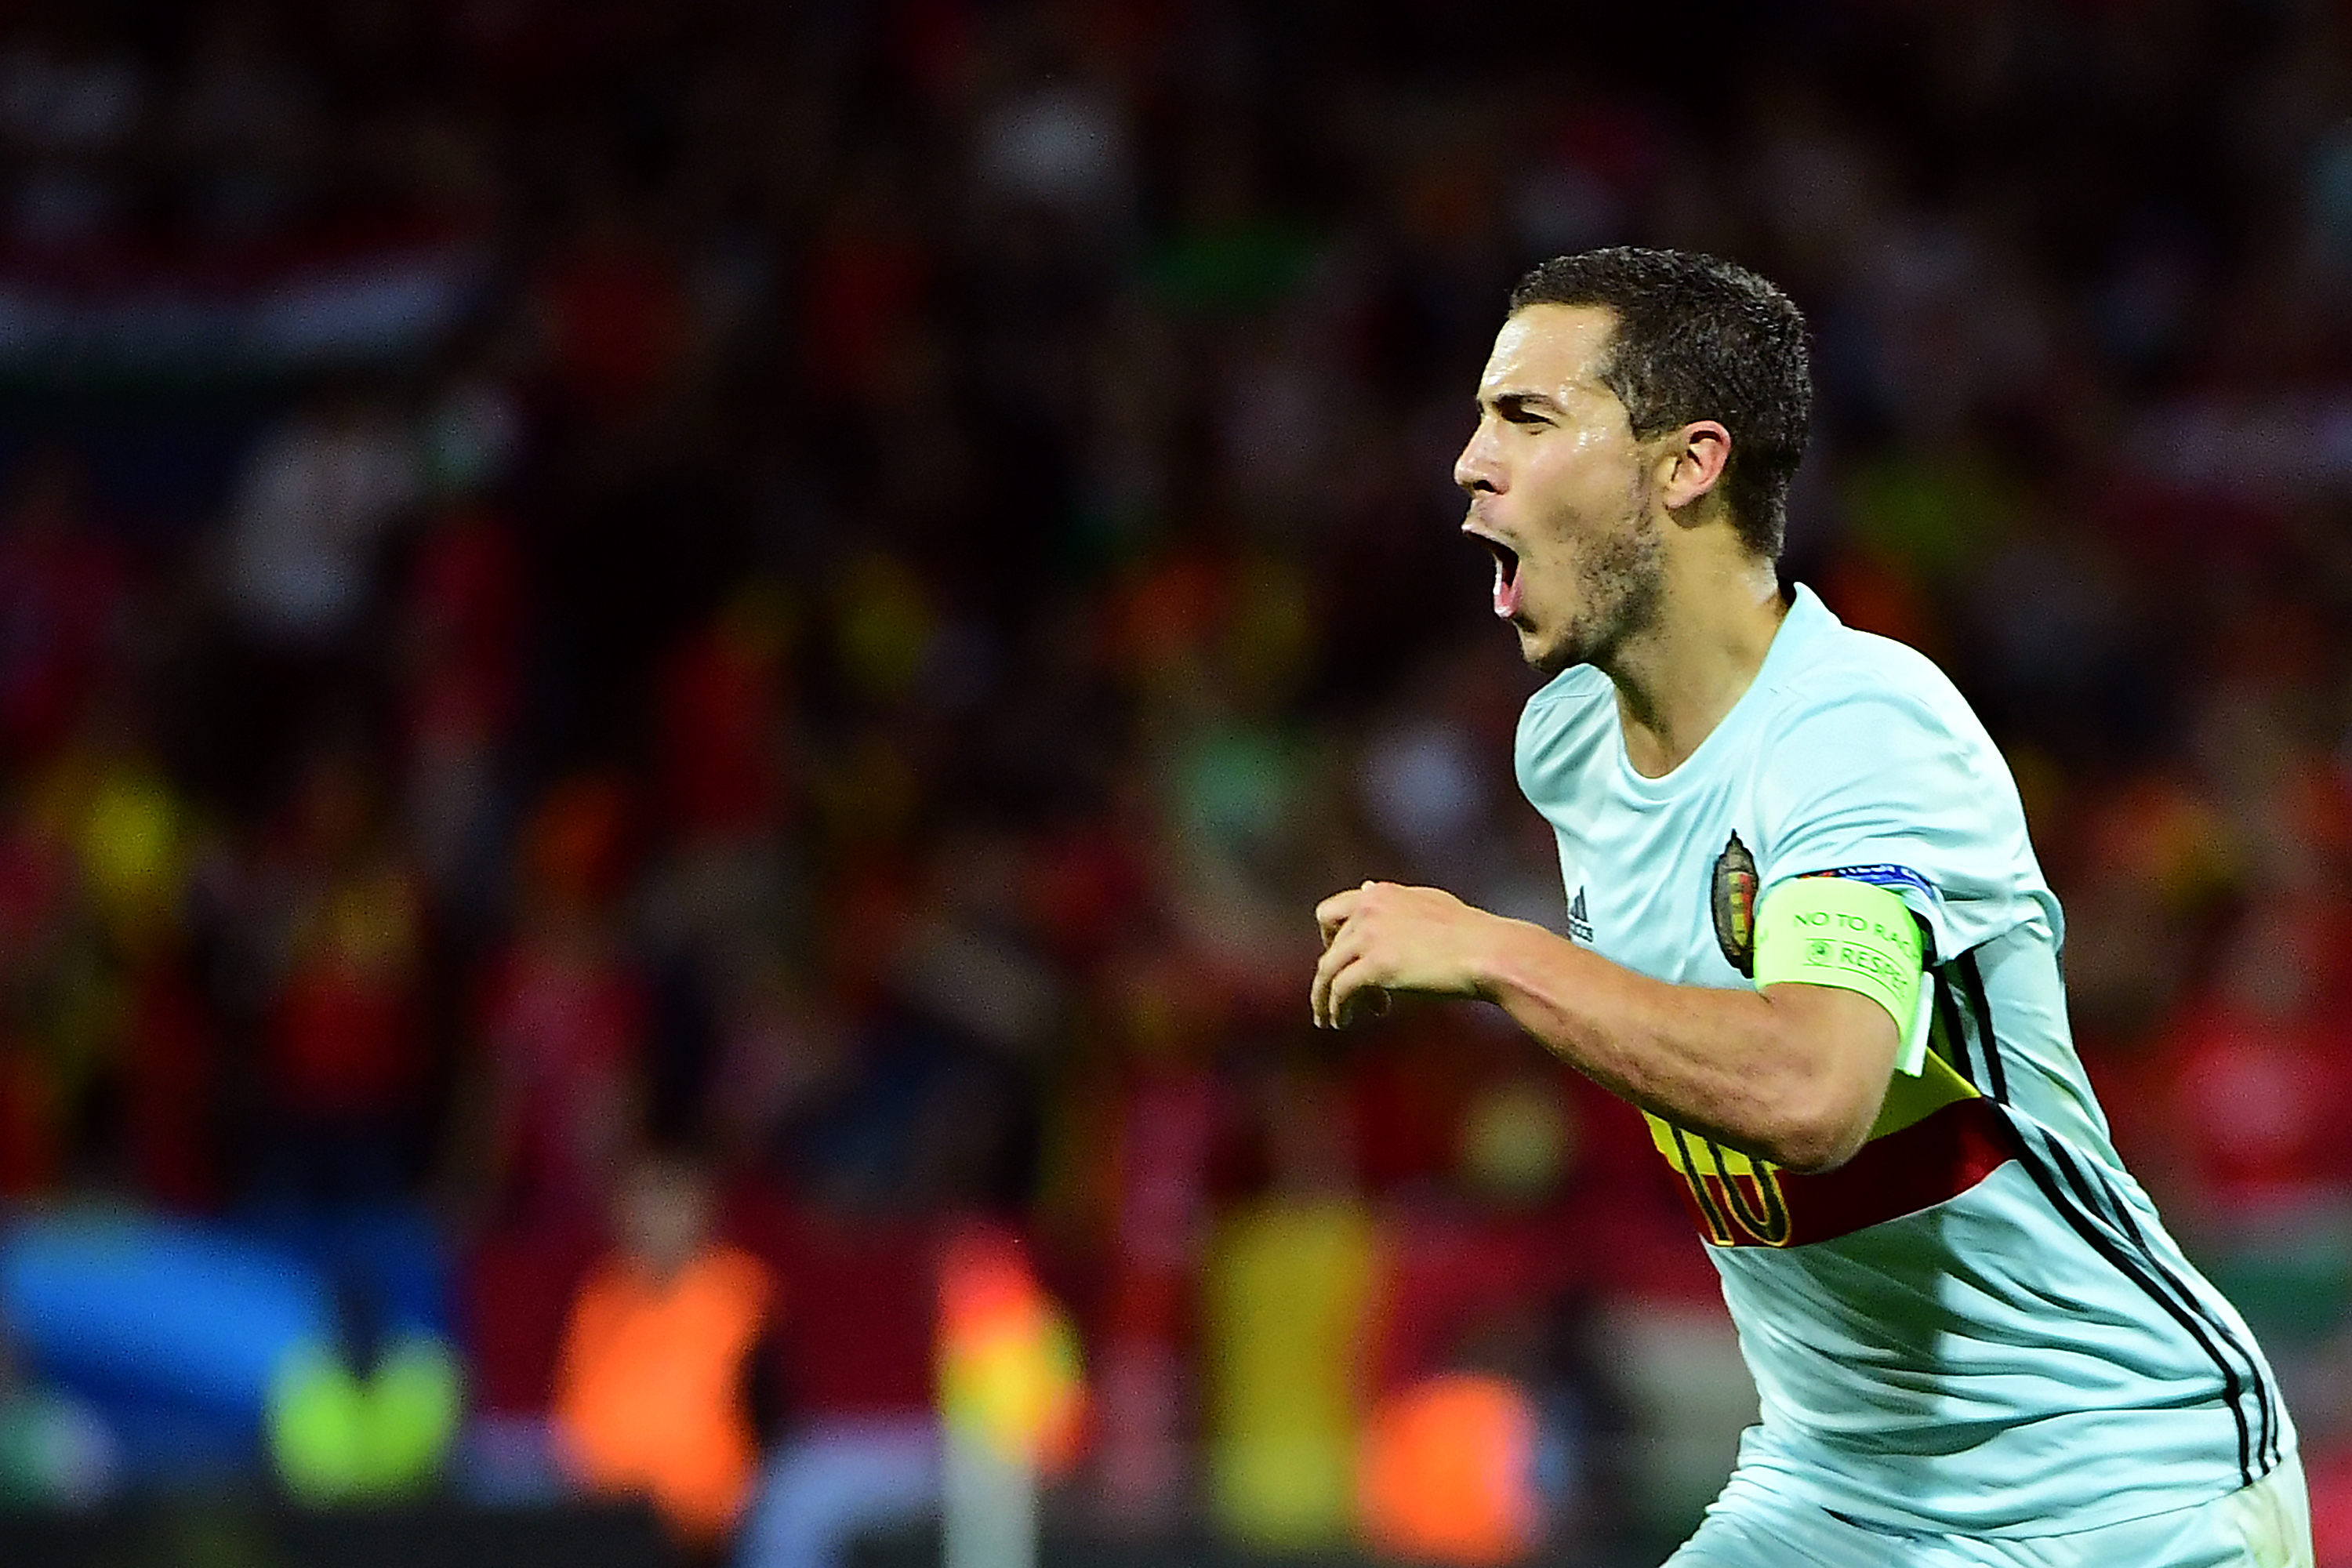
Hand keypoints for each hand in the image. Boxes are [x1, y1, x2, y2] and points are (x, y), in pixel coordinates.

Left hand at [1311, 880, 1503, 1027]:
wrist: (1490, 952)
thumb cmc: (1470, 934)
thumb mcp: (1428, 903)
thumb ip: (1394, 899)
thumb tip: (1367, 888)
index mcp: (1381, 894)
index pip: (1331, 912)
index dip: (1330, 940)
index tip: (1341, 961)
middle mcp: (1369, 909)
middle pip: (1330, 947)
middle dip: (1336, 974)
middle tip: (1349, 996)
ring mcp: (1370, 937)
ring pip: (1327, 971)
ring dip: (1325, 998)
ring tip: (1332, 1019)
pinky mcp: (1375, 966)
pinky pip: (1340, 991)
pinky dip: (1336, 1008)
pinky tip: (1343, 1022)